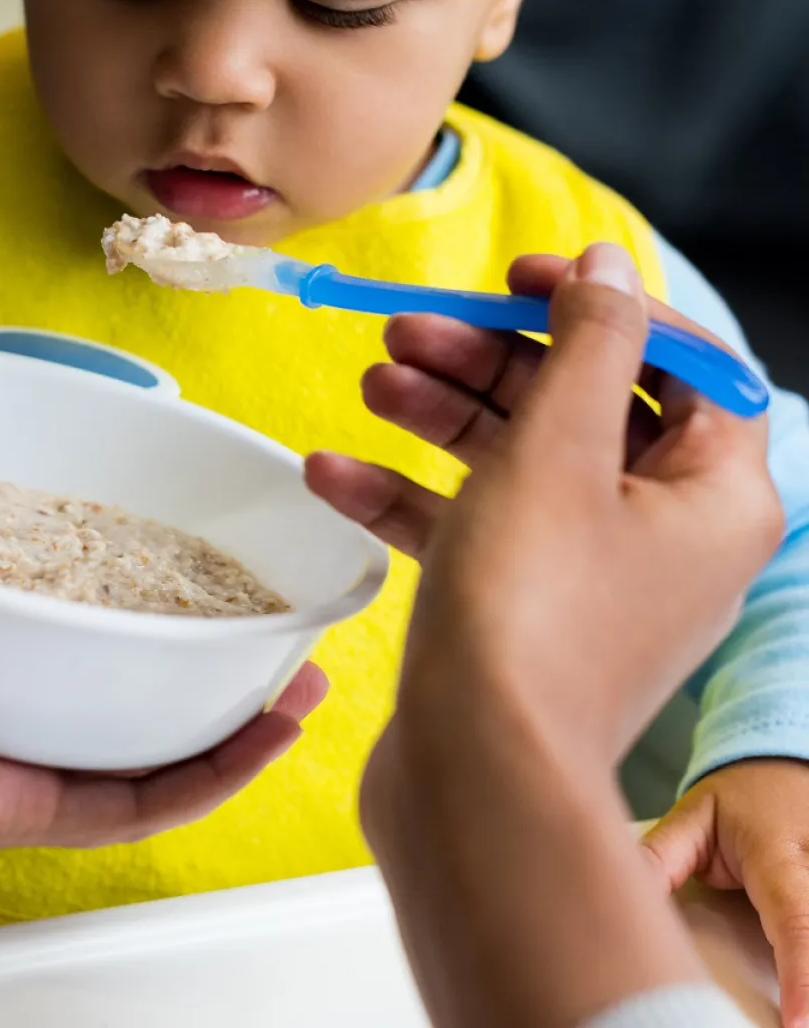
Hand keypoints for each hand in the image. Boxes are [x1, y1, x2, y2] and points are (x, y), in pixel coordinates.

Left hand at [0, 466, 325, 976]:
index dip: (134, 595)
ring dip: (236, 719)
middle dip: (210, 663)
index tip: (192, 558)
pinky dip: (205, 771)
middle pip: (121, 695)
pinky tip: (266, 729)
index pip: (59, 624)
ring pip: (145, 755)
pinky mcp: (0, 804)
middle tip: (277, 624)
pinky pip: (121, 801)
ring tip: (302, 678)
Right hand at [327, 244, 781, 1027]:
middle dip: (491, 361)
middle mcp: (660, 534)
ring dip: (440, 416)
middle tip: (413, 331)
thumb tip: (606, 266)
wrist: (473, 778)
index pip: (680, 363)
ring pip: (515, 463)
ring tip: (372, 382)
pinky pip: (469, 529)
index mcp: (711, 494)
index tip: (524, 276)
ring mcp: (584, 576)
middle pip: (580, 407)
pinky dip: (409, 497)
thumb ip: (588, 343)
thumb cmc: (531, 612)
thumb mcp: (559, 448)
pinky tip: (333, 473)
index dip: (601, 306)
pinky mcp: (515, 611)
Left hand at [645, 760, 808, 1026]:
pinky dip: (806, 960)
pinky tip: (798, 994)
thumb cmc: (737, 799)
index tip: (798, 1025)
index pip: (794, 920)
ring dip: (806, 971)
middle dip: (807, 983)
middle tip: (788, 1023)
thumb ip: (662, 855)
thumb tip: (625, 892)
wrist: (783, 770)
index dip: (801, 977)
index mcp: (778, 856)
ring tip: (791, 1010)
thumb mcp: (693, 815)